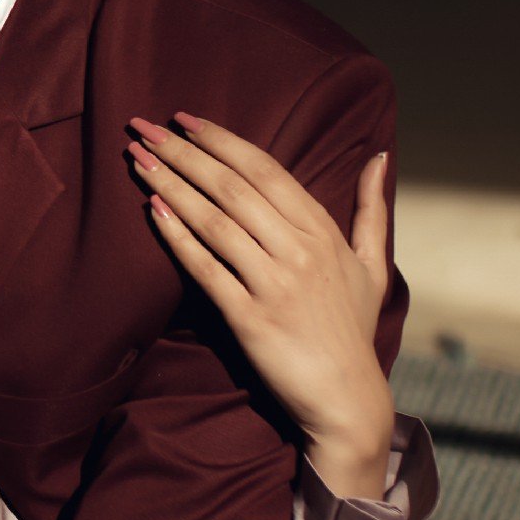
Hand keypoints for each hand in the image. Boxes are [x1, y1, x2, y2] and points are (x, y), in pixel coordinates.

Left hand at [127, 113, 395, 499]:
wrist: (345, 398)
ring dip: (173, 186)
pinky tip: (153, 212)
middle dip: (185, 154)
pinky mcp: (251, 319)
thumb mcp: (372, 265)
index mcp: (324, 231)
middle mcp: (300, 250)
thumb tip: (380, 156)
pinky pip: (207, 269)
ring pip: (216, 221)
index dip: (221, 141)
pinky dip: (179, 238)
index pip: (266, 171)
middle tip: (143, 129)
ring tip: (138, 162)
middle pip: (233, 187)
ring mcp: (275, 284)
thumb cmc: (351, 331)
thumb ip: (371, 209)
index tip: (184, 121)